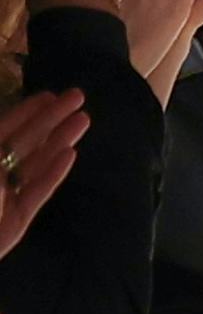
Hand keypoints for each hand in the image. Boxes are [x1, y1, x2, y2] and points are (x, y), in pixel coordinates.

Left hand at [0, 94, 87, 262]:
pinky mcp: (18, 218)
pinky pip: (38, 191)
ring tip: (83, 120)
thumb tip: (4, 132)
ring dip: (59, 140)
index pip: (6, 128)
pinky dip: (53, 173)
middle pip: (27, 141)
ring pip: (37, 162)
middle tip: (77, 97)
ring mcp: (8, 195)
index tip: (49, 95)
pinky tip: (70, 154)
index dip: (27, 111)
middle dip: (51, 119)